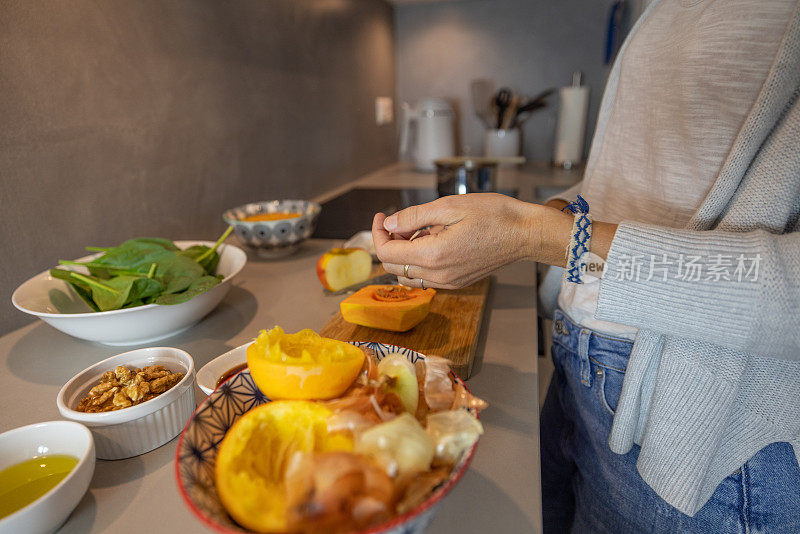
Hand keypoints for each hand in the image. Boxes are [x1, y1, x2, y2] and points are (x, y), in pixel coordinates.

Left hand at [372, 193, 538, 288]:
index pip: (387, 252)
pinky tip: (432, 241)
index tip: (382, 215)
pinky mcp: (457, 282)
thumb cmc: (494, 214)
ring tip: (416, 231)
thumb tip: (389, 223)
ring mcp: (448, 282)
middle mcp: (438, 275)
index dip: (378, 233)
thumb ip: (414, 216)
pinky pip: (425, 278)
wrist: (525, 233)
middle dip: (388, 242)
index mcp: (433, 255)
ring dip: (402, 254)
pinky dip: (418, 262)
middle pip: (393, 267)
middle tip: (398, 220)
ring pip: (407, 276)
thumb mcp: (449, 206)